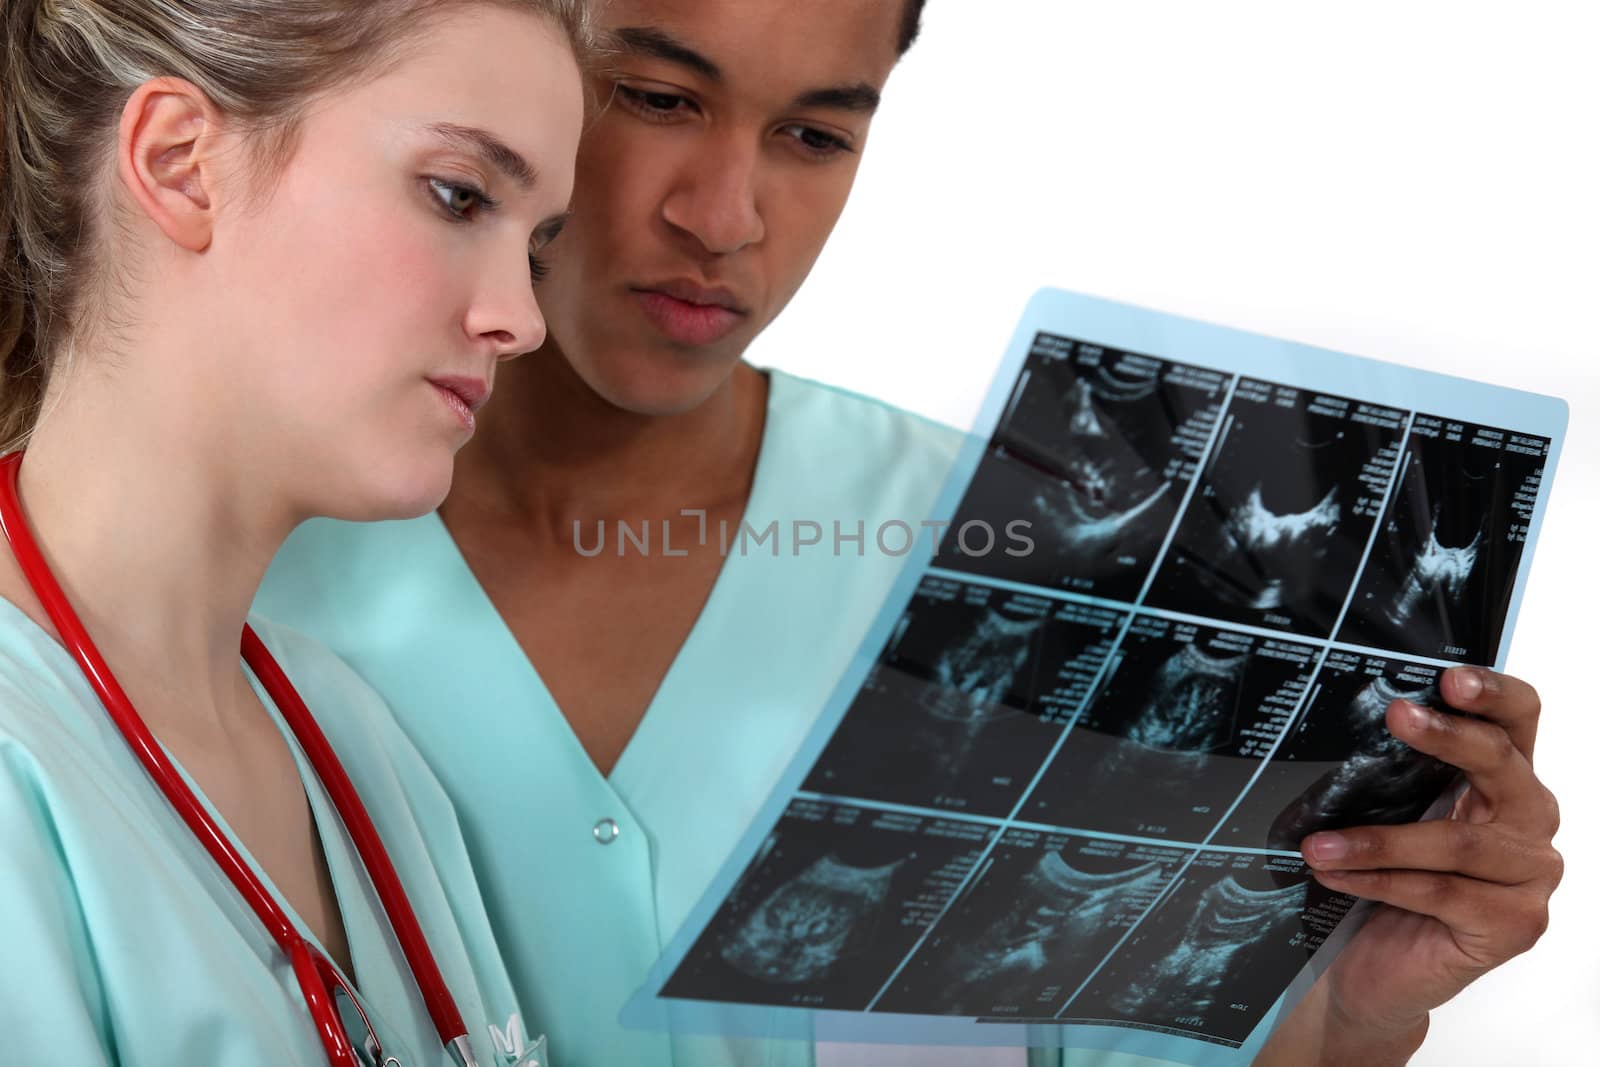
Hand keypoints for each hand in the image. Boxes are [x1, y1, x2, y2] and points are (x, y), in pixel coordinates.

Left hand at [1278, 667, 1562, 1060]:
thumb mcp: (1394, 814)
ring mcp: (1530, 877)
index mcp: (1508, 780)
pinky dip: (1378, 881)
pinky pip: (1439, 892)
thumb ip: (1398, 774)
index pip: (1519, 720)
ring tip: (1317, 842)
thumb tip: (1349, 722)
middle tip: (1396, 715)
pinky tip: (1332, 874)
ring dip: (1376, 840)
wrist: (1379, 966)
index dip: (1493, 694)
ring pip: (1455, 843)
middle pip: (1503, 765)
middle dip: (1447, 738)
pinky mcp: (1514, 926)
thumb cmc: (1387, 879)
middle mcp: (1530, 823)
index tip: (1449, 678)